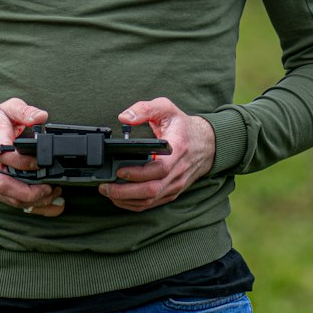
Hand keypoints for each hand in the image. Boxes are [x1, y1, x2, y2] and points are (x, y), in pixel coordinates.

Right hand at [0, 98, 64, 217]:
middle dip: (32, 192)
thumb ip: (25, 111)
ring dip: (32, 201)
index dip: (25, 162)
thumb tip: (42, 117)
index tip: (42, 163)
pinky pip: (6, 201)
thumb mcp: (7, 108)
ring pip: (8, 197)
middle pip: (5, 185)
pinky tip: (42, 202)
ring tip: (52, 195)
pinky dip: (25, 204)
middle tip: (52, 188)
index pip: (5, 155)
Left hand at [98, 98, 215, 211]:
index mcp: (177, 149)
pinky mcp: (172, 191)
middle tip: (106, 187)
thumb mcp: (166, 108)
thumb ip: (144, 109)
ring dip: (127, 200)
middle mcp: (178, 170)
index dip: (138, 172)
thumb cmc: (183, 126)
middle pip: (152, 189)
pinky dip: (135, 204)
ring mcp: (176, 183)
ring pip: (151, 199)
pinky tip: (121, 199)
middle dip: (125, 191)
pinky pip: (153, 203)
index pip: (159, 168)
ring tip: (109, 193)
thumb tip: (124, 117)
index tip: (120, 170)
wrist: (205, 143)